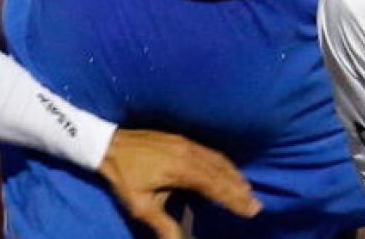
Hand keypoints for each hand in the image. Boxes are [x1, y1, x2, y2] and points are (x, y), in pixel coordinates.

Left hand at [97, 128, 260, 238]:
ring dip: (234, 175)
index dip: (234, 200)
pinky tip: (228, 170)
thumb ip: (164, 225)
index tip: (251, 210)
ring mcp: (185, 144)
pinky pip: (209, 151)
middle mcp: (188, 154)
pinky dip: (223, 163)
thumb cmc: (124, 177)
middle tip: (256, 205)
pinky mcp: (180, 139)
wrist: (108, 145)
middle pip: (221, 173)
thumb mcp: (140, 205)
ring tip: (247, 190)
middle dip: (240, 190)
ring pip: (218, 160)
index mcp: (180, 170)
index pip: (215, 187)